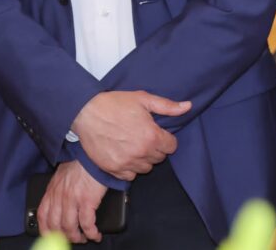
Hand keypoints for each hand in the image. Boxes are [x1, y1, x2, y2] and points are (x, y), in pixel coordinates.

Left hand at [36, 161, 107, 242]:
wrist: (96, 155)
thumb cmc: (82, 162)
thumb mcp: (63, 175)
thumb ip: (58, 190)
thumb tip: (59, 203)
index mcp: (52, 191)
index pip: (43, 216)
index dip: (46, 230)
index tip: (51, 236)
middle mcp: (59, 198)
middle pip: (56, 226)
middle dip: (63, 236)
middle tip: (72, 239)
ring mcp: (72, 200)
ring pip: (70, 228)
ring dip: (77, 237)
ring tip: (84, 239)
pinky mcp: (87, 201)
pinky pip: (86, 224)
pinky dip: (91, 233)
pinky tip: (95, 235)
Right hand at [71, 91, 188, 180]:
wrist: (87, 113)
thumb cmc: (115, 104)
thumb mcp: (144, 99)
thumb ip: (168, 106)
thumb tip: (188, 106)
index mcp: (152, 136)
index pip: (171, 147)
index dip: (167, 139)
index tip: (159, 134)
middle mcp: (141, 153)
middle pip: (159, 158)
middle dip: (156, 149)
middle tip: (145, 138)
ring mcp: (126, 163)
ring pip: (145, 169)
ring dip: (144, 160)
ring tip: (135, 146)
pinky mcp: (112, 169)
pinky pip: (129, 177)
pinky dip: (129, 168)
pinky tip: (125, 156)